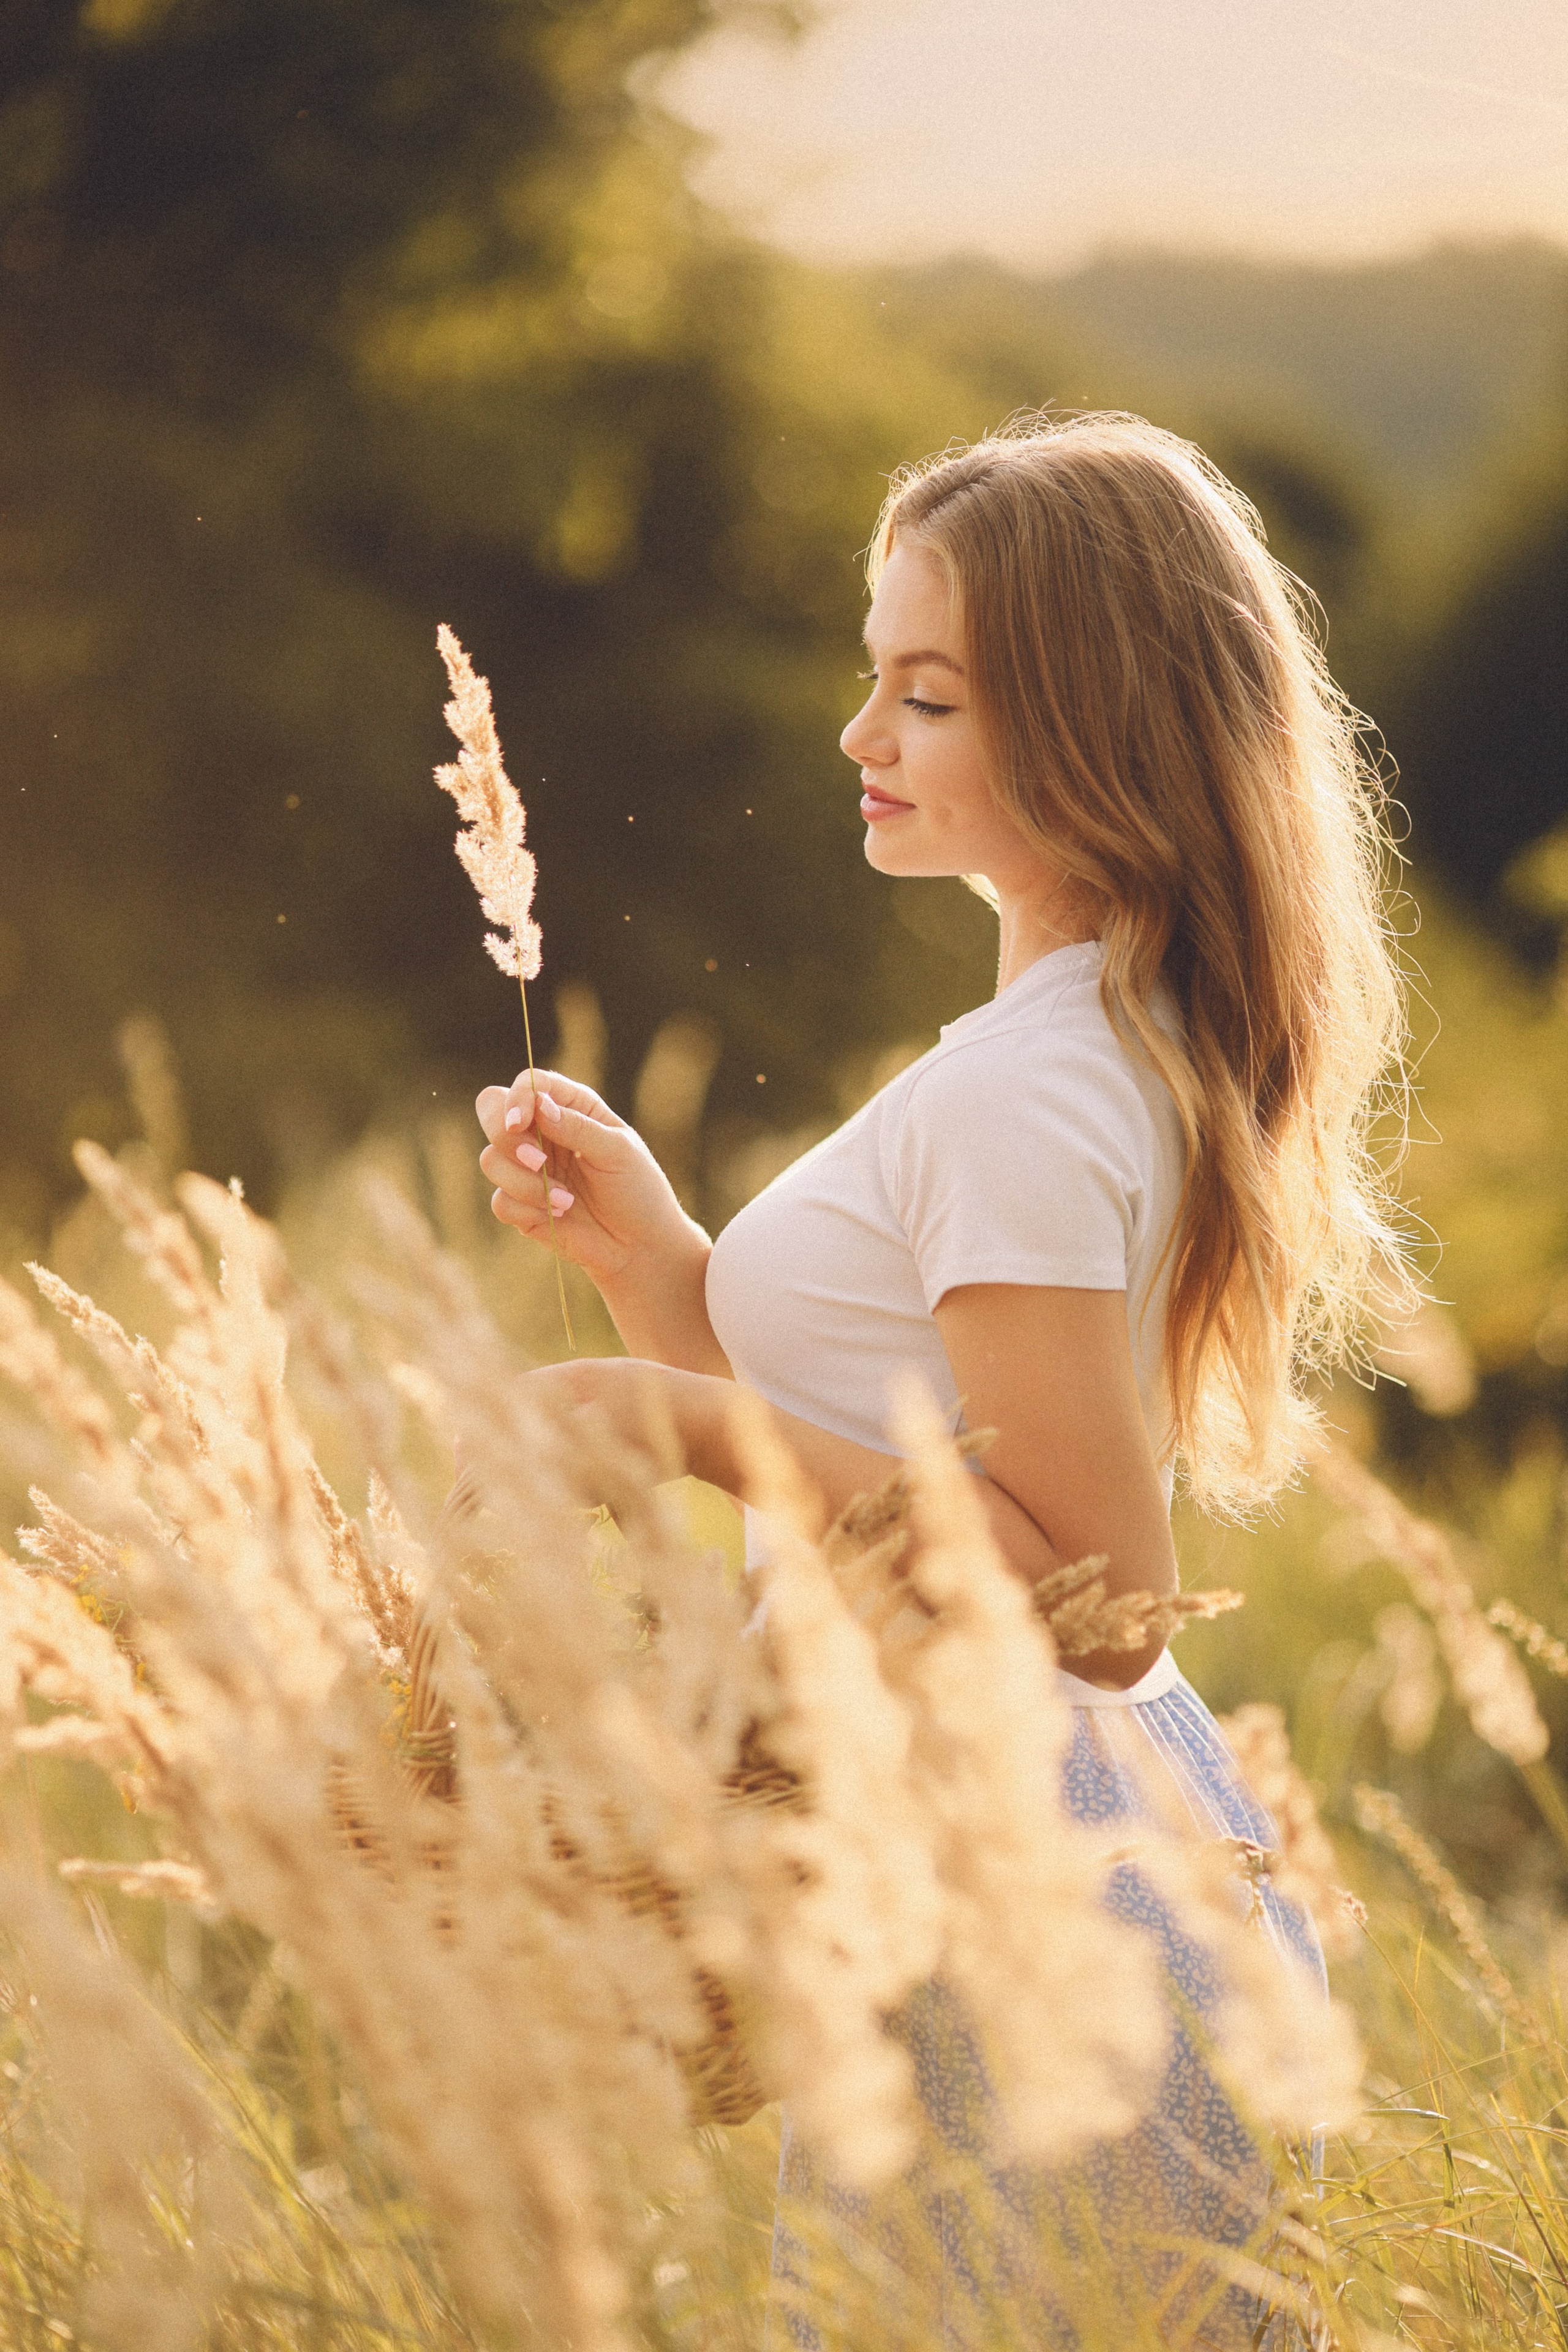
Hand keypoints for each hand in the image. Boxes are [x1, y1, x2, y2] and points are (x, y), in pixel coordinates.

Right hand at [476, 1069, 707, 1296]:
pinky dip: (527, 1210)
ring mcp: (527, 1169)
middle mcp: (543, 1133)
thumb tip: (540, 1106)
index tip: (520, 1122)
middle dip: (506, 1138)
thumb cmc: (638, 1191)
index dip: (517, 1098)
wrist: (640, 1245)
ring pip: (491, 1160)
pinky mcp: (521, 1205)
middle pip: (491, 1111)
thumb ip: (578, 1126)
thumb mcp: (618, 1151)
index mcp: (570, 1107)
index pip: (529, 1084)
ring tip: (567, 1200)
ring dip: (525, 1183)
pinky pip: (500, 1201)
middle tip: (538, 1162)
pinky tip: (558, 1215)